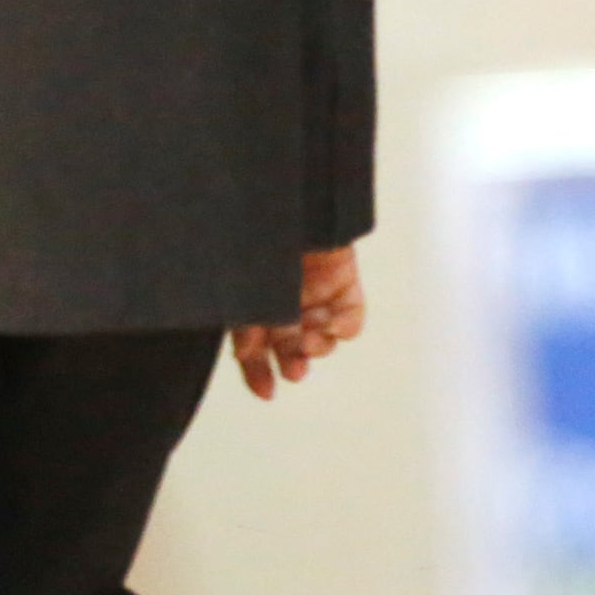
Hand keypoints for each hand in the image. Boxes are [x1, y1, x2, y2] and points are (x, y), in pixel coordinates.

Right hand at [230, 246, 365, 399]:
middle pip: (288, 346)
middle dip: (292, 362)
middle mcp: (285, 302)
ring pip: (320, 338)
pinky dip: (344, 327)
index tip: (267, 392)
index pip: (252, 345)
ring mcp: (315, 294)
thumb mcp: (244, 281)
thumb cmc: (260, 233)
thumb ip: (244, 317)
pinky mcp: (344, 284)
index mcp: (254, 303)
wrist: (299, 201)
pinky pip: (350, 318)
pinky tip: (334, 325)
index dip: (258, 372)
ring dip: (317, 346)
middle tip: (296, 371)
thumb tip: (244, 354)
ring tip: (311, 341)